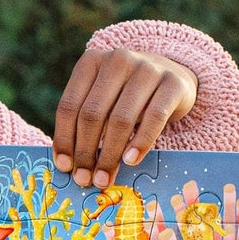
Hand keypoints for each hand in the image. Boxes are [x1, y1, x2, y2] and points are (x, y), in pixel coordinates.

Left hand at [52, 48, 197, 187]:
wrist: (173, 76)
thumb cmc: (127, 95)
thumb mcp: (103, 99)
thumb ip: (85, 122)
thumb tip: (69, 164)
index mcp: (90, 62)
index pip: (69, 106)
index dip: (64, 139)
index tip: (64, 167)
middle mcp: (117, 60)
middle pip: (93, 114)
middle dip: (86, 152)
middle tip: (84, 179)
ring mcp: (147, 69)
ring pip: (120, 119)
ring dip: (109, 154)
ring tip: (104, 178)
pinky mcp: (173, 83)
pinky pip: (154, 118)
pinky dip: (140, 143)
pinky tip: (130, 161)